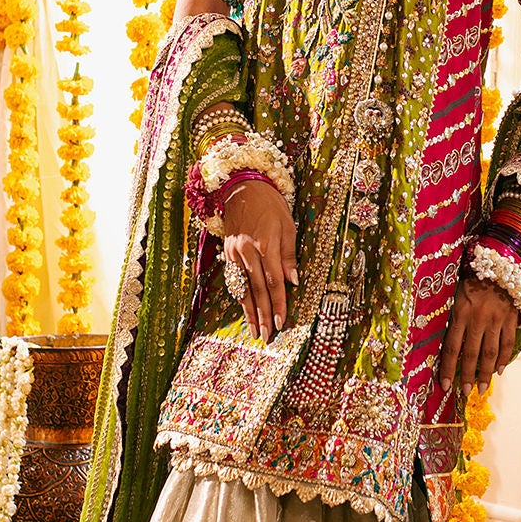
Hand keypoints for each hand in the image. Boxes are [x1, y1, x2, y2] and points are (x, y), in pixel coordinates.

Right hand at [223, 182, 297, 341]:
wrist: (241, 186)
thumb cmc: (270, 203)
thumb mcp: (287, 224)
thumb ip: (289, 254)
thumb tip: (293, 281)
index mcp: (266, 245)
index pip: (273, 282)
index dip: (278, 304)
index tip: (282, 322)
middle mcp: (247, 252)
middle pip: (257, 290)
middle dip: (263, 315)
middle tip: (268, 335)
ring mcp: (234, 253)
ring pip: (242, 288)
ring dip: (249, 312)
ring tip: (255, 330)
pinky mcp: (227, 253)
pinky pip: (233, 279)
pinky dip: (239, 297)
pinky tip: (244, 310)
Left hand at [438, 275, 517, 396]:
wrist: (499, 259)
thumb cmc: (472, 276)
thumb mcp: (455, 293)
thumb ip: (452, 316)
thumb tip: (445, 340)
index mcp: (460, 313)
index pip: (451, 347)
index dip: (448, 369)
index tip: (444, 385)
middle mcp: (478, 319)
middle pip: (471, 354)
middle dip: (467, 376)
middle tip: (464, 393)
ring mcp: (496, 319)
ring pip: (490, 353)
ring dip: (485, 373)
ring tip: (481, 388)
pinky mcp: (511, 318)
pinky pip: (507, 343)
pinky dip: (503, 359)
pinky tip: (499, 370)